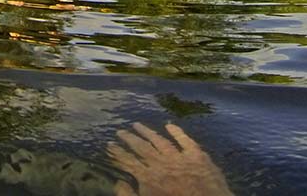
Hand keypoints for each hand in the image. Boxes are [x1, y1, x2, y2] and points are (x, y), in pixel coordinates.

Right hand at [107, 122, 231, 195]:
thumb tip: (117, 183)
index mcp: (148, 177)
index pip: (128, 162)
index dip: (117, 153)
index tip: (109, 144)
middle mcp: (161, 163)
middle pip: (142, 147)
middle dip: (129, 139)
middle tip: (120, 130)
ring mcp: (180, 158)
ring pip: (160, 140)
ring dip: (148, 132)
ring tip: (137, 124)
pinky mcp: (198, 157)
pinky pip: (186, 141)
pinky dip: (177, 132)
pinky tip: (169, 125)